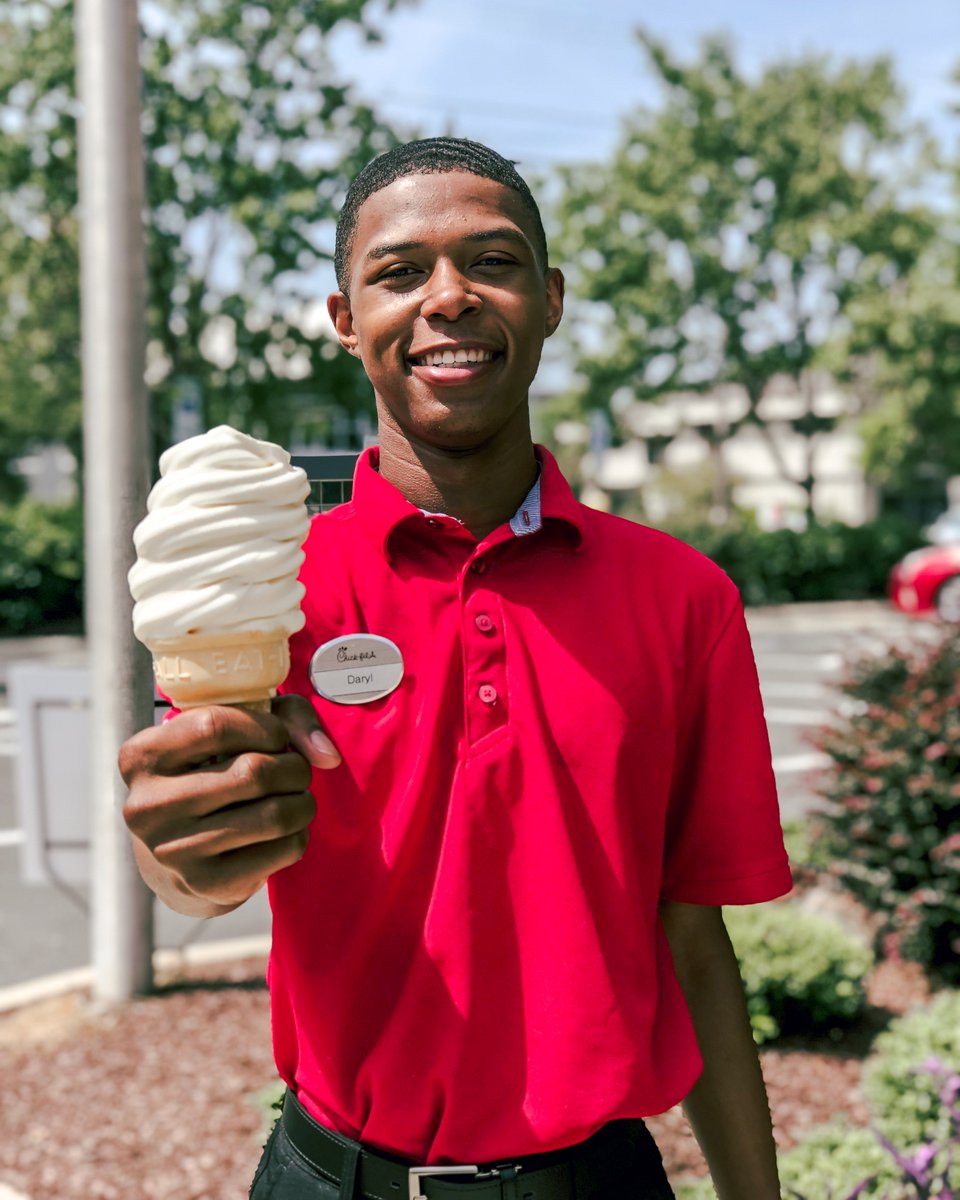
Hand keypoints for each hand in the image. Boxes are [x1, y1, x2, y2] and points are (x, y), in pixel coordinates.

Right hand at [118, 695, 339, 915]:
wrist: (174, 854)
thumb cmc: (208, 773)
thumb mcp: (231, 730)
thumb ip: (286, 718)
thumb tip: (327, 754)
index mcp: (142, 757)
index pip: (214, 725)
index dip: (265, 728)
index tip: (277, 737)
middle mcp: (147, 806)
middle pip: (253, 772)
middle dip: (294, 767)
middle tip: (295, 770)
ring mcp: (174, 851)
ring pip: (275, 815)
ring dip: (303, 802)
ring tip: (297, 798)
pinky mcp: (206, 884)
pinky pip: (283, 850)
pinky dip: (299, 834)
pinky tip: (285, 829)